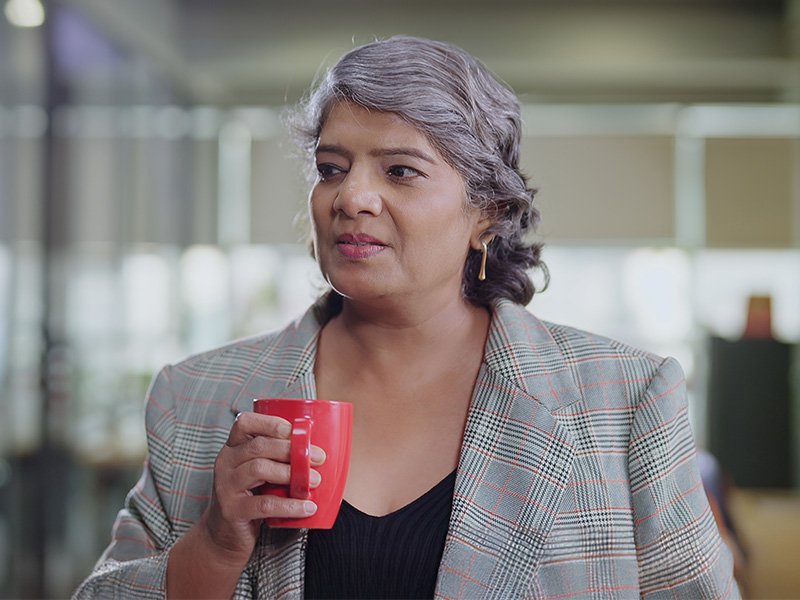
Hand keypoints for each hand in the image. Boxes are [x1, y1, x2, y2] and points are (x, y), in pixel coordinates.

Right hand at [200, 411, 324, 561]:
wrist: (224, 537)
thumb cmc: (249, 498)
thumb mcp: (258, 474)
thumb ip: (276, 459)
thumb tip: (315, 450)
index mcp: (233, 448)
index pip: (245, 423)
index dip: (270, 423)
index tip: (294, 430)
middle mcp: (226, 463)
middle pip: (258, 446)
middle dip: (291, 449)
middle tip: (318, 458)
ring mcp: (226, 487)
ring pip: (259, 469)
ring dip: (291, 473)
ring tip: (314, 481)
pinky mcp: (232, 511)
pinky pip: (264, 504)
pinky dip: (289, 505)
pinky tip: (307, 507)